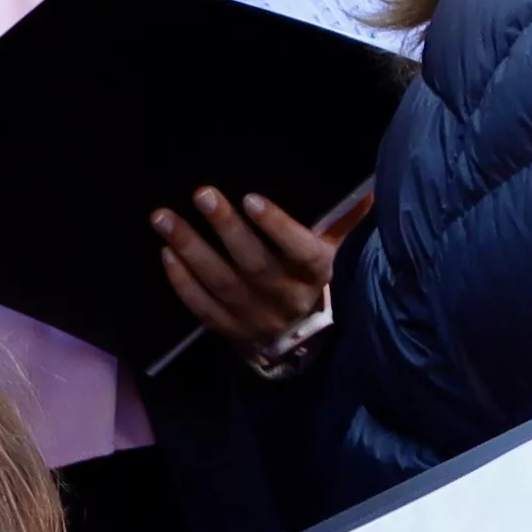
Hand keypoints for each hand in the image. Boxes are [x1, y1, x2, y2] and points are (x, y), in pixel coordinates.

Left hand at [153, 184, 351, 353]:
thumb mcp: (340, 251)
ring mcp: (257, 318)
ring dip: (191, 249)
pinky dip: (184, 283)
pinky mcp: (233, 331)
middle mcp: (288, 298)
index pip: (300, 250)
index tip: (251, 198)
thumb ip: (348, 218)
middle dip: (226, 228)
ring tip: (164, 219)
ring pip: (222, 284)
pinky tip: (167, 254)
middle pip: (254, 264)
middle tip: (202, 194)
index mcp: (318, 274)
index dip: (277, 226)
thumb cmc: (321, 279)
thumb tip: (368, 186)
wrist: (309, 345)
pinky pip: (205, 309)